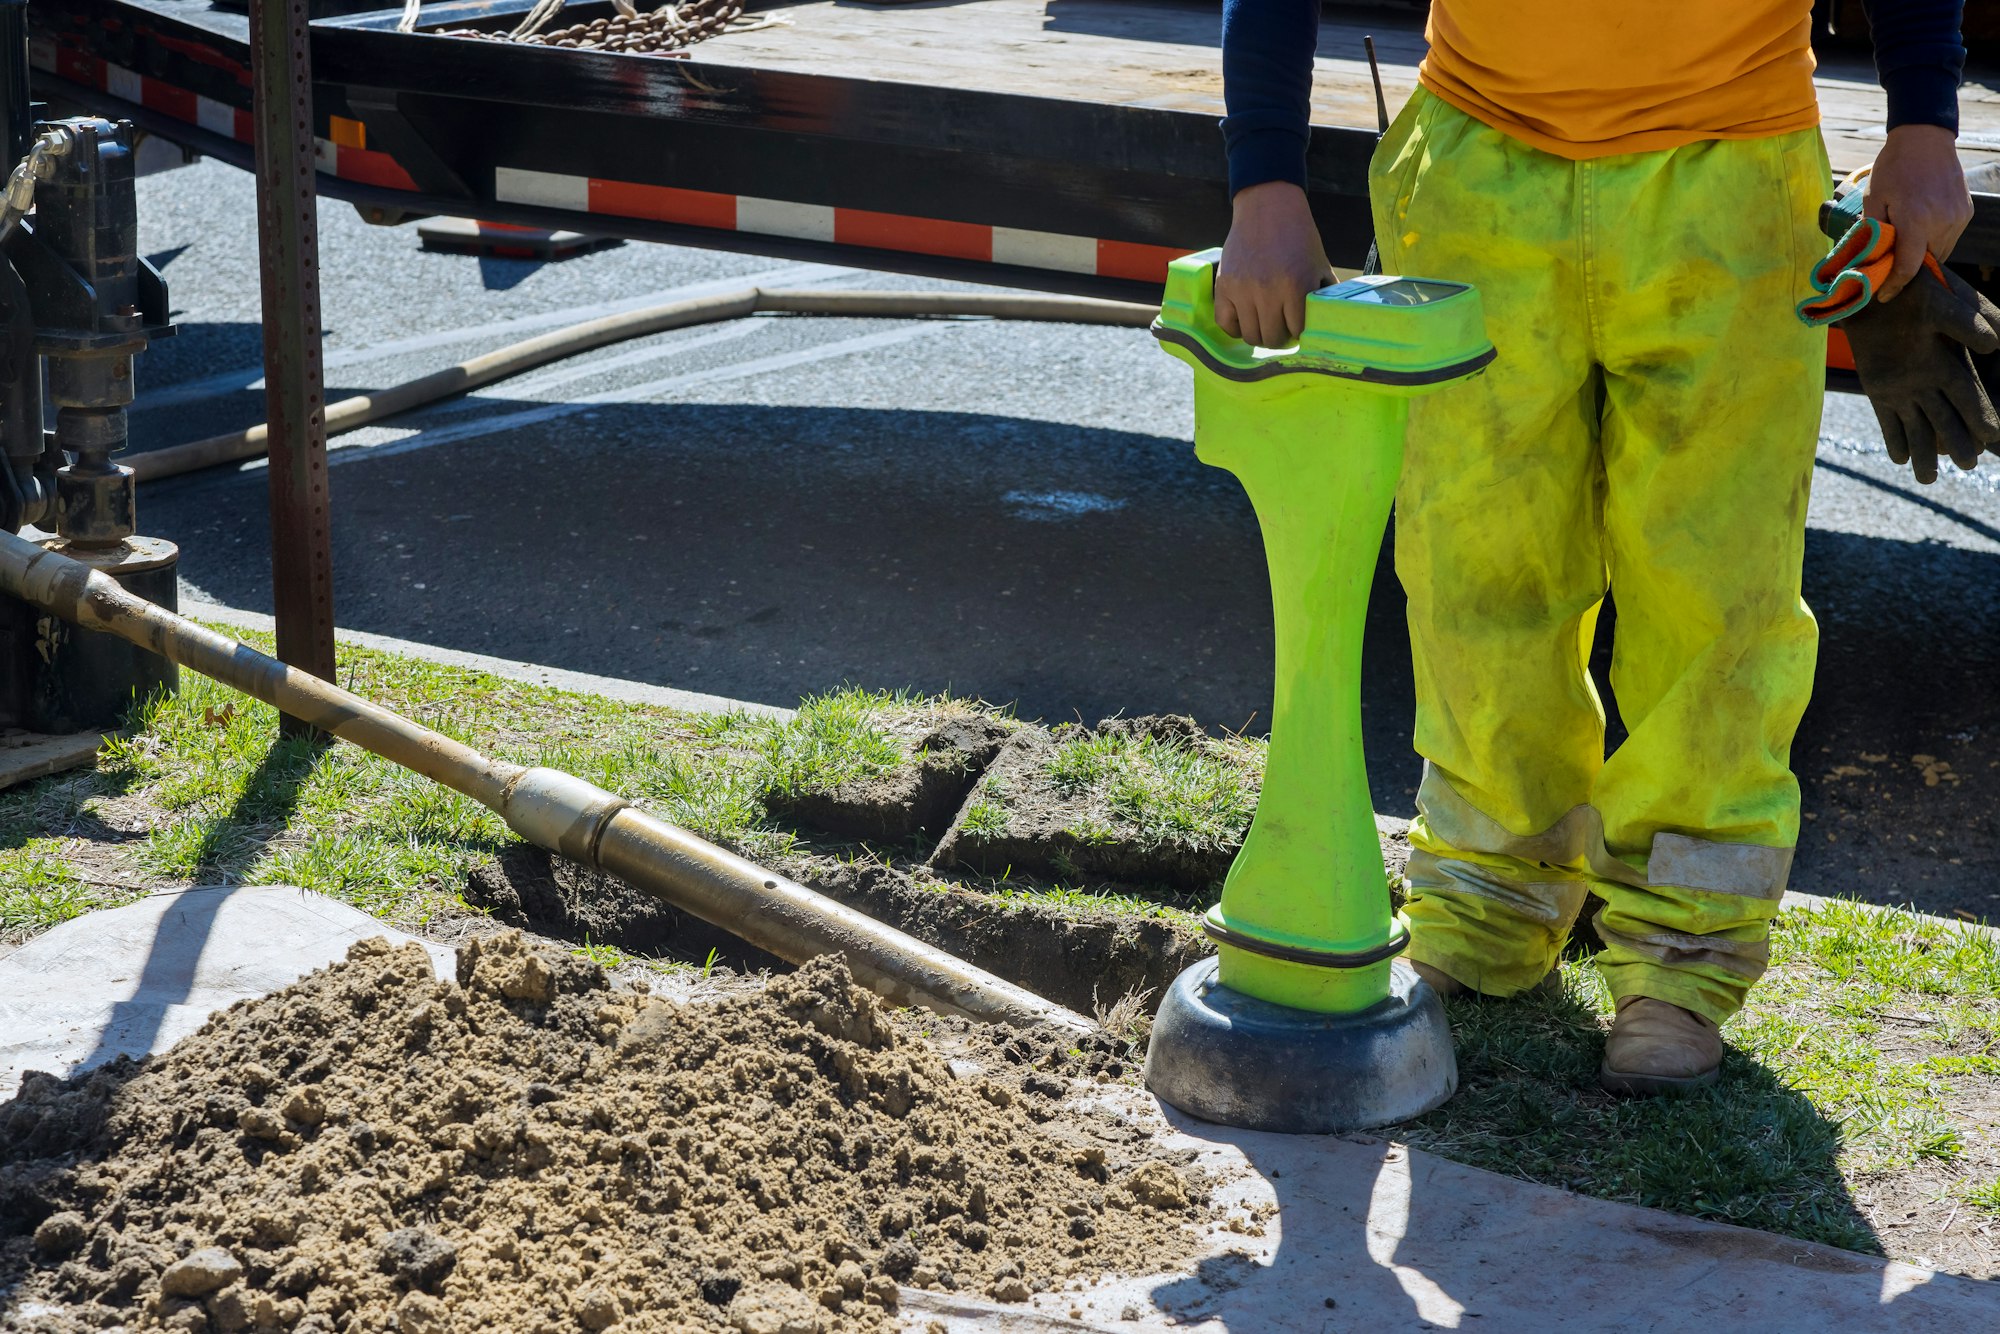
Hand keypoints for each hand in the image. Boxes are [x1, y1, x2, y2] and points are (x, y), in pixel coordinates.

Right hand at [1214, 181, 1331, 347]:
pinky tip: (1245, 319)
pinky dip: (1235, 327)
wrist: (1268, 207)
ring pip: (1249, 335)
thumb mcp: (1319, 264)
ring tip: (1265, 323)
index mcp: (1296, 286)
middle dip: (1279, 337)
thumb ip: (1324, 293)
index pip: (1297, 332)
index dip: (1299, 332)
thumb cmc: (1298, 236)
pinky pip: (1225, 323)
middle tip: (1281, 327)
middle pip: (1271, 338)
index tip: (1298, 327)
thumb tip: (1330, 322)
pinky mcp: (1223, 286)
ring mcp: (1242, 290)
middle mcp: (1268, 291)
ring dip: (1259, 334)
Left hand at [1865, 123, 1972, 302]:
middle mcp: (1942, 223)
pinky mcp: (1965, 212)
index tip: (1883, 296)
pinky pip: (1949, 239)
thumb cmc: (1893, 168)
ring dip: (1922, 258)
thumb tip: (1869, 260)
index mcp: (1916, 221)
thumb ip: (1873, 232)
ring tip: (1904, 252)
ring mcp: (1958, 218)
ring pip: (1940, 253)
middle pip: (1926, 264)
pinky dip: (1934, 243)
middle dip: (1908, 273)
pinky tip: (1920, 234)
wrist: (1925, 139)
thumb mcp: (1873, 199)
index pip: (1908, 268)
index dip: (1894, 286)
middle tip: (1889, 272)